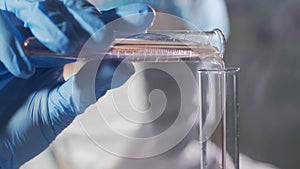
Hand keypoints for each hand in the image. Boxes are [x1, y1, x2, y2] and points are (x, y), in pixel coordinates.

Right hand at [0, 1, 154, 167]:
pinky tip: (23, 68)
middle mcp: (41, 39)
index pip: (94, 28)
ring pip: (36, 8)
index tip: (144, 17)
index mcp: (63, 52)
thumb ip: (90, 86)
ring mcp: (16, 37)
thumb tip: (125, 68)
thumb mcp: (63, 107)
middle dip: (89, 19)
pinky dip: (10, 44)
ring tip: (68, 44)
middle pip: (68, 10)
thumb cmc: (23, 127)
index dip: (118, 19)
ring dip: (55, 24)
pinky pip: (0, 26)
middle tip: (105, 35)